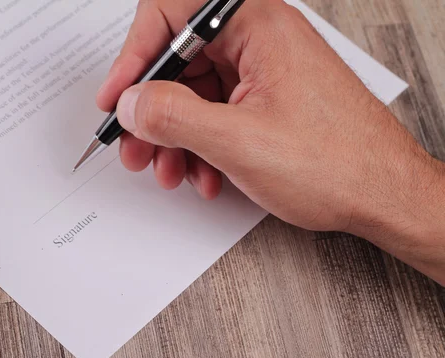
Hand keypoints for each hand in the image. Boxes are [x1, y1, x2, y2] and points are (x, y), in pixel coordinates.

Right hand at [97, 0, 444, 281]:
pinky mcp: (266, 102)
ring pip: (194, 95)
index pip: (171, 15)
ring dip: (175, 138)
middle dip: (153, 112)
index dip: (134, 57)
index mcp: (256, 27)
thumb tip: (132, 102)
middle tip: (134, 147)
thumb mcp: (238, 141)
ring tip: (171, 172)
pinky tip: (205, 175)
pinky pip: (216, 115)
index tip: (117, 96)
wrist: (384, 196)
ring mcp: (263, 73)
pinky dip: (201, 147)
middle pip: (180, 63)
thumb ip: (173, 115)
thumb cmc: (337, 163)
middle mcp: (259, 42)